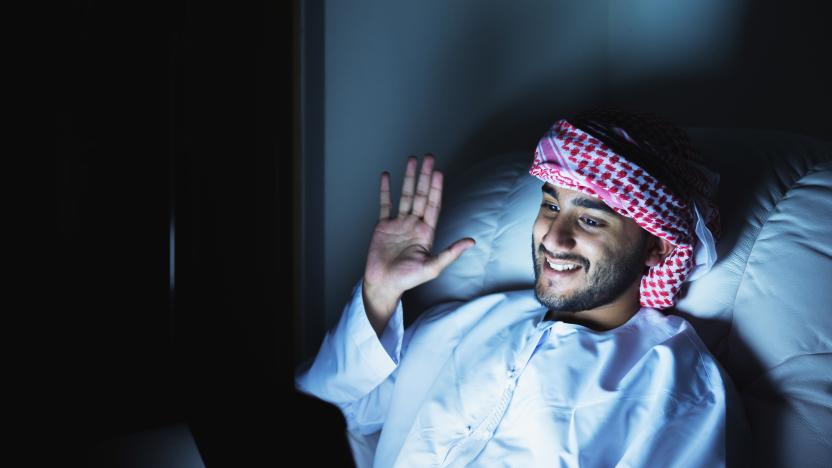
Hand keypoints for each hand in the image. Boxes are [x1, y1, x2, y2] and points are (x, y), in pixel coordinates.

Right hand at [363, 154, 474, 335]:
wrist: (383, 284)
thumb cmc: (407, 280)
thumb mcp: (432, 267)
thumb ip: (450, 253)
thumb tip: (471, 242)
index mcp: (426, 232)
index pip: (433, 205)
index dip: (436, 188)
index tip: (438, 172)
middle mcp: (414, 225)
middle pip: (421, 195)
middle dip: (425, 176)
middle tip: (428, 158)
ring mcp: (398, 224)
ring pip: (405, 195)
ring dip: (408, 178)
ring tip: (411, 161)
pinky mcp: (383, 226)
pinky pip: (384, 204)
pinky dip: (385, 190)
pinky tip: (387, 176)